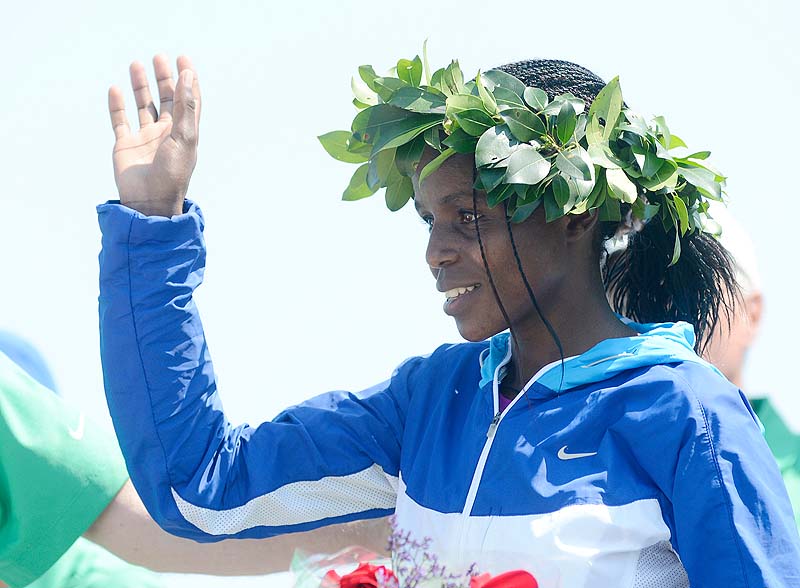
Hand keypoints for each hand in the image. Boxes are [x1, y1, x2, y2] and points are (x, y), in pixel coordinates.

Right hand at [108, 55, 200, 216]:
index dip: (187, 81)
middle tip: (159, 57)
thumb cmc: (172, 173)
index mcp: (183, 133)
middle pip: (165, 100)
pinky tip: (115, 89)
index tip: (183, 60)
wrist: (150, 201)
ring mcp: (144, 139)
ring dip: (140, 86)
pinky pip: (120, 120)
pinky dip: (117, 105)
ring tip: (137, 64)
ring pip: (142, 106)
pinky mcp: (125, 145)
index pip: (188, 101)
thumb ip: (185, 107)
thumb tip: (187, 76)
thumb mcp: (184, 137)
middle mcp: (165, 133)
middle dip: (163, 79)